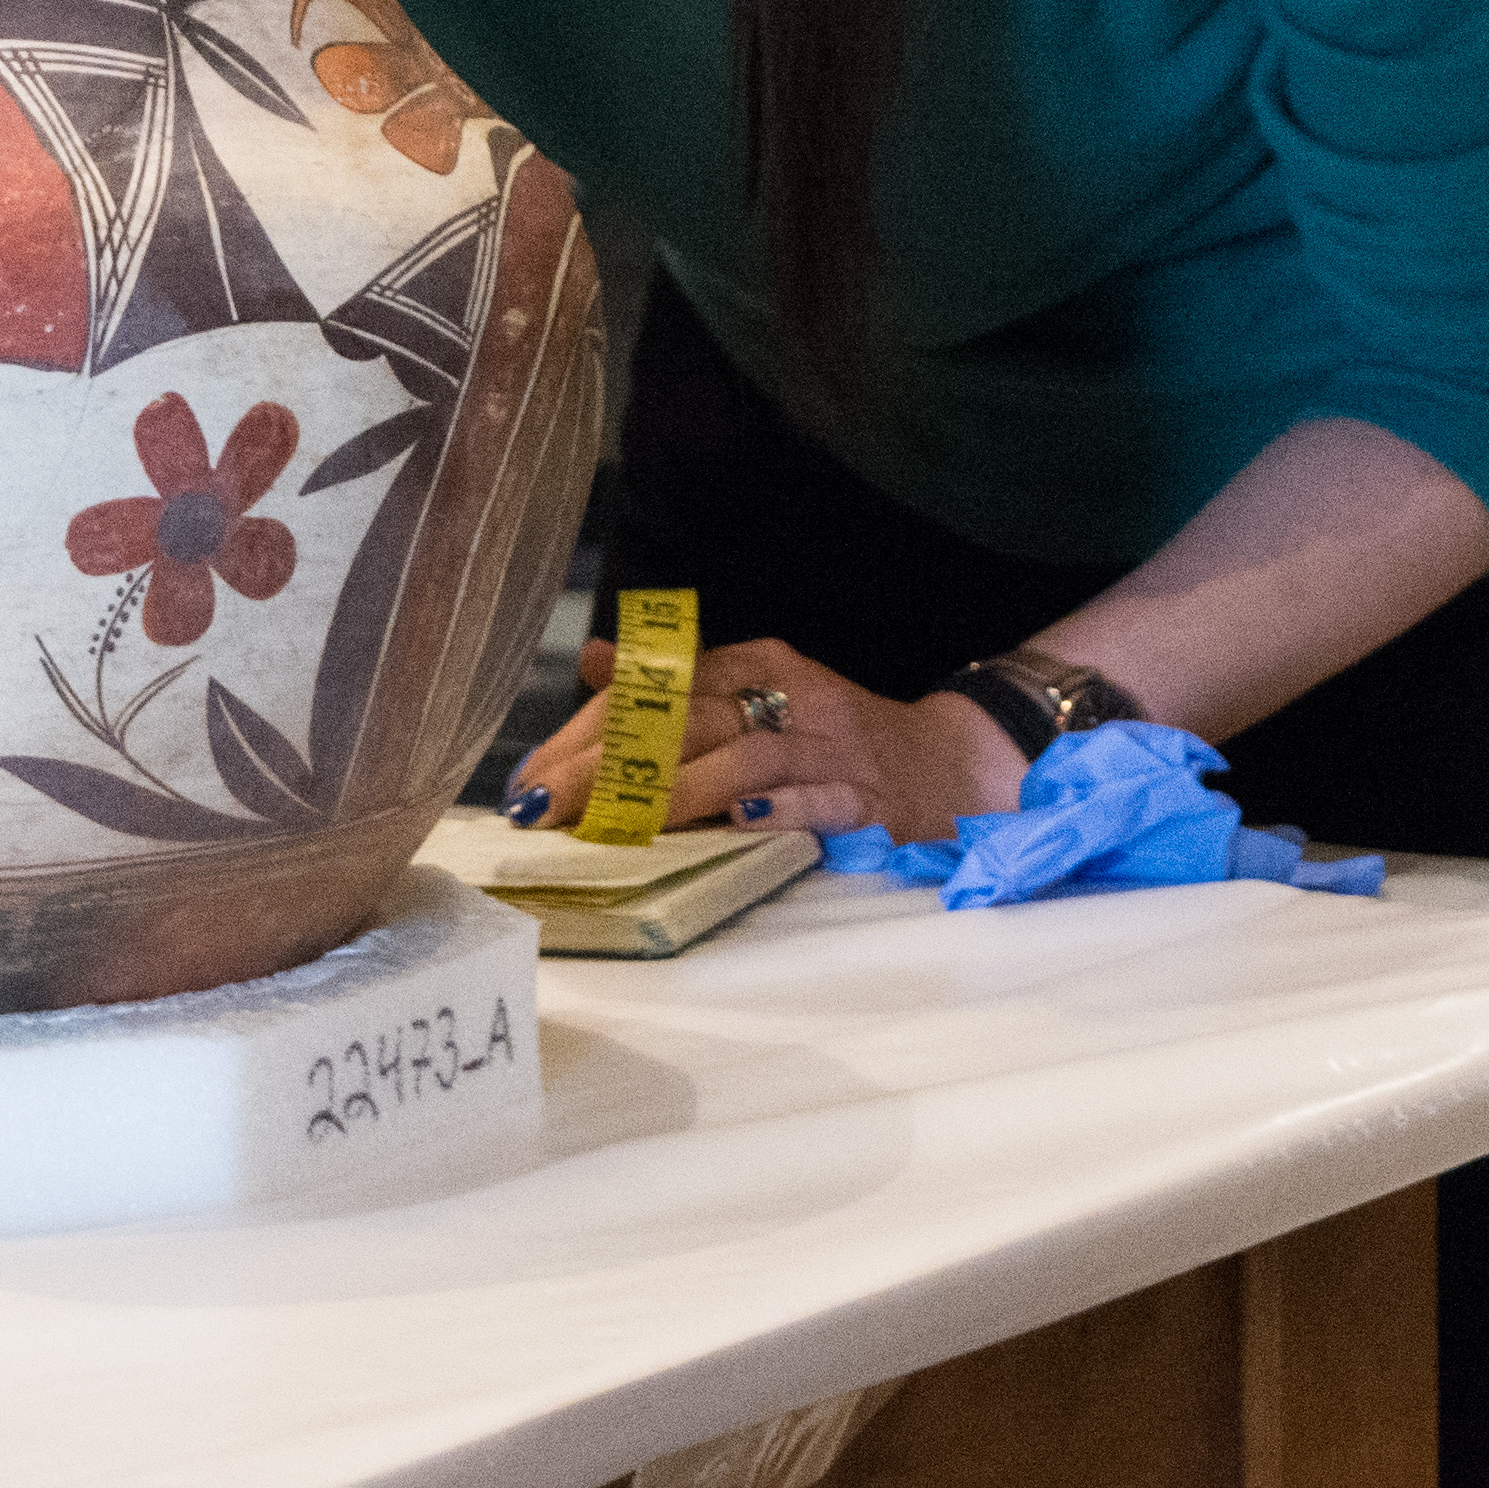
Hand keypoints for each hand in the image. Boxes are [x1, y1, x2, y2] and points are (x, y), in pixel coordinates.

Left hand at [503, 630, 1029, 850]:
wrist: (955, 764)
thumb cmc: (833, 737)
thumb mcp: (755, 696)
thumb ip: (676, 687)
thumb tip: (591, 664)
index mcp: (756, 666)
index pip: (658, 688)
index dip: (588, 729)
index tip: (532, 774)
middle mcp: (790, 697)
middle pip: (685, 721)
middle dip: (608, 764)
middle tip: (544, 805)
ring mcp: (832, 749)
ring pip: (744, 758)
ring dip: (673, 792)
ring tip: (613, 823)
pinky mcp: (870, 801)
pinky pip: (818, 803)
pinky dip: (776, 812)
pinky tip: (735, 823)